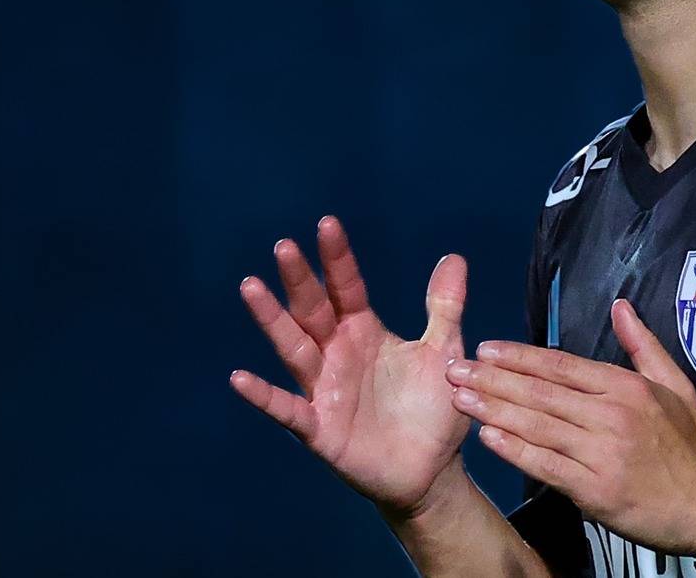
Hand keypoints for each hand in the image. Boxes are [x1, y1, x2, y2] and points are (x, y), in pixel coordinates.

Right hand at [230, 215, 472, 518]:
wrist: (432, 470)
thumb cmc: (433, 409)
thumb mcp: (445, 352)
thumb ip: (444, 308)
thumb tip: (454, 257)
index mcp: (365, 332)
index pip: (348, 288)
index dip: (337, 259)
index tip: (327, 224)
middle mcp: (338, 354)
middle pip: (314, 310)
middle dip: (299, 279)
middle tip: (284, 246)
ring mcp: (325, 390)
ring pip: (294, 348)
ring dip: (272, 320)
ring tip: (251, 287)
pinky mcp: (320, 428)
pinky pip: (288, 409)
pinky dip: (264, 396)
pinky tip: (240, 378)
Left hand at [443, 298, 695, 555]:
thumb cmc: (687, 446)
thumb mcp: (674, 386)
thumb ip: (642, 345)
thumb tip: (621, 306)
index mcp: (627, 387)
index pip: (562, 366)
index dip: (520, 357)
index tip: (486, 349)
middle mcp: (612, 415)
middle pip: (542, 392)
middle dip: (493, 379)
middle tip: (453, 369)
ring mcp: (602, 453)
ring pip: (538, 426)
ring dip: (493, 410)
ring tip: (460, 398)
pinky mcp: (595, 489)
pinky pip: (546, 465)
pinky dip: (514, 450)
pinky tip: (488, 438)